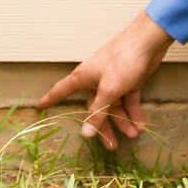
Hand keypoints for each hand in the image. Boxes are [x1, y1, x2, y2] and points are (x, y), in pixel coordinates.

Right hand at [35, 13, 173, 149]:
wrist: (148, 41)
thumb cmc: (123, 60)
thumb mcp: (109, 89)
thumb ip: (98, 112)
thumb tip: (85, 134)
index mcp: (84, 77)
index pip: (61, 90)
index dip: (50, 99)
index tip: (39, 106)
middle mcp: (95, 80)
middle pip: (95, 108)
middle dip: (104, 127)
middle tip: (111, 146)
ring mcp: (113, 80)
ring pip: (114, 106)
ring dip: (123, 121)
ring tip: (133, 134)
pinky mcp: (128, 81)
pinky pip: (128, 101)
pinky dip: (134, 112)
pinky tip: (141, 124)